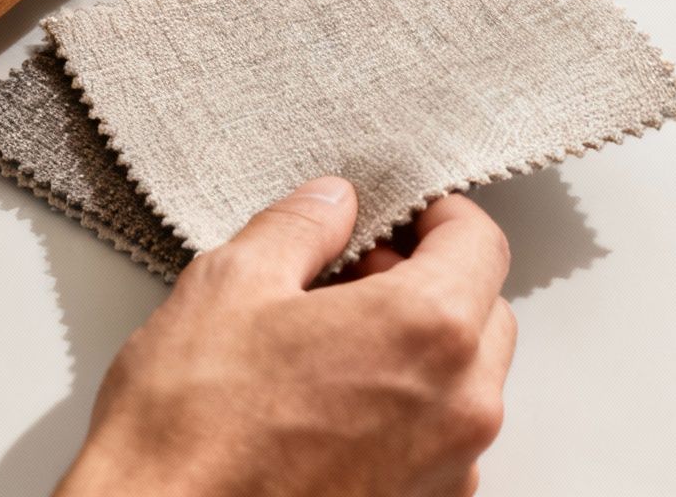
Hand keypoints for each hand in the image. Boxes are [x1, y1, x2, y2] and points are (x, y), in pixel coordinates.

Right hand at [57, 179, 516, 496]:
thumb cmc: (192, 429)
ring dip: (420, 349)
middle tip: (352, 276)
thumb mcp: (231, 283)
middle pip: (484, 312)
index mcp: (427, 330)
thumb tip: (330, 206)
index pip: (479, 243)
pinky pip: (440, 441)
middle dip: (428, 281)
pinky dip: (406, 411)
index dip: (437, 215)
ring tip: (329, 346)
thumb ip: (300, 228)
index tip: (400, 215)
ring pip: (465, 381)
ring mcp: (446, 471)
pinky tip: (329, 405)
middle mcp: (459, 406)